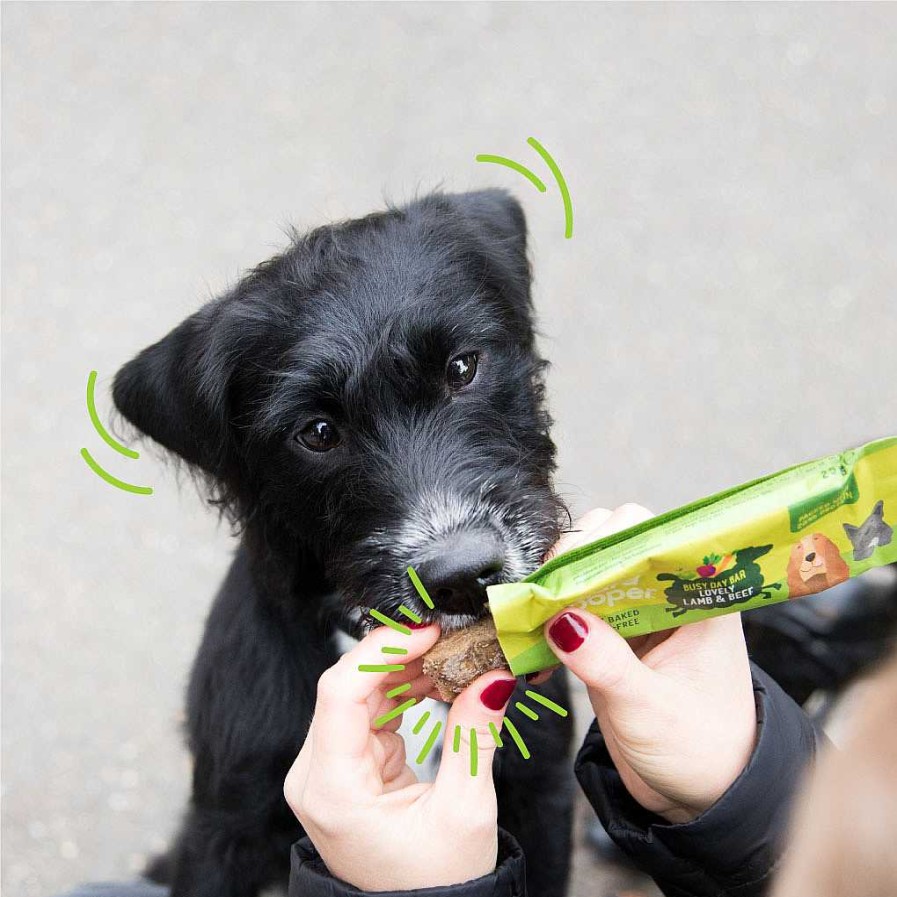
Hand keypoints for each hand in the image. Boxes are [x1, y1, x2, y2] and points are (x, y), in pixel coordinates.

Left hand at [284, 624, 517, 890]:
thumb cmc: (436, 885)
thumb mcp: (465, 811)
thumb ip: (475, 736)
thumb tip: (494, 677)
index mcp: (333, 789)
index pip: (340, 691)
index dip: (383, 650)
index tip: (428, 631)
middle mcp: (318, 775)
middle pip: (350, 686)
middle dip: (403, 655)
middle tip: (453, 638)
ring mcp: (329, 769)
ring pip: (362, 693)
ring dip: (407, 670)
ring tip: (454, 658)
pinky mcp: (349, 766)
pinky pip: (372, 711)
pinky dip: (405, 691)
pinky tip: (439, 681)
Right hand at [545, 504, 757, 823]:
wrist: (701, 793)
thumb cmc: (700, 751)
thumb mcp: (650, 710)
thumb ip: (608, 664)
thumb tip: (562, 620)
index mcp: (700, 597)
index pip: (653, 536)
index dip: (609, 539)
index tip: (571, 565)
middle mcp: (669, 593)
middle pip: (615, 540)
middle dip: (575, 557)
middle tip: (546, 590)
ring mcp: (638, 611)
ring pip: (588, 569)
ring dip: (556, 584)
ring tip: (534, 615)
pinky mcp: (612, 633)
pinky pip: (573, 604)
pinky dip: (550, 615)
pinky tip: (534, 642)